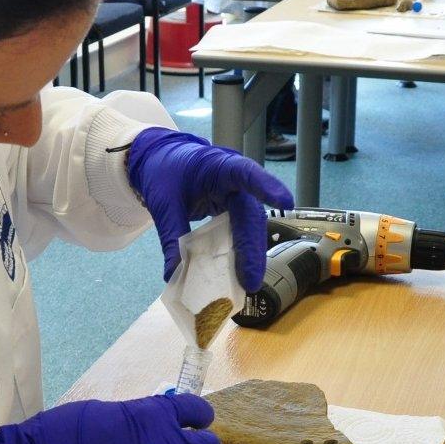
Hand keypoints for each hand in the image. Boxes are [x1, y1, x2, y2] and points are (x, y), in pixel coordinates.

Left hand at [127, 127, 293, 289]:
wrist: (159, 160)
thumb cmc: (164, 171)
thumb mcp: (163, 202)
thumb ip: (171, 234)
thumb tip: (173, 273)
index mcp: (218, 167)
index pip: (246, 173)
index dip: (266, 187)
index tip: (285, 202)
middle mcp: (234, 181)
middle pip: (250, 215)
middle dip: (252, 249)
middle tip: (251, 280)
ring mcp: (234, 196)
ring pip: (249, 227)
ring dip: (249, 255)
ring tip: (247, 283)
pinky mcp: (230, 209)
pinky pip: (239, 231)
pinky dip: (238, 251)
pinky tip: (237, 273)